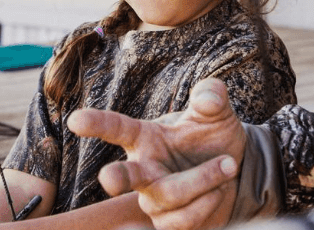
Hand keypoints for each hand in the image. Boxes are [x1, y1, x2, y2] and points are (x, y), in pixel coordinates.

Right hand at [67, 78, 246, 229]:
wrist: (237, 172)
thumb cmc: (214, 138)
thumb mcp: (216, 112)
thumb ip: (211, 96)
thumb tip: (208, 99)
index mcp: (144, 138)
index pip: (115, 128)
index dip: (96, 123)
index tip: (76, 121)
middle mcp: (143, 170)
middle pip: (122, 176)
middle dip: (115, 178)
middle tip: (109, 179)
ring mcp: (153, 200)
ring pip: (169, 196)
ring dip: (205, 180)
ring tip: (227, 165)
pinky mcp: (168, 223)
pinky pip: (185, 219)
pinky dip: (209, 202)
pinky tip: (218, 190)